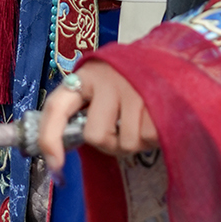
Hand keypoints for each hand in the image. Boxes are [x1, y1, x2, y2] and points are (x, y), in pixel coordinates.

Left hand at [37, 61, 158, 176]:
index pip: (56, 107)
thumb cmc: (130, 79)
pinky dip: (155, 136)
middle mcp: (106, 79)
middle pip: (96, 136)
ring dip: (137, 140)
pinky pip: (150, 137)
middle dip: (110, 143)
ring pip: (127, 143)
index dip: (49, 139)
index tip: (55, 165)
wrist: (171, 56)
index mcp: (85, 76)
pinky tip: (158, 118)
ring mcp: (133, 87)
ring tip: (144, 119)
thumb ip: (85, 112)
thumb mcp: (102, 87)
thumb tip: (62, 156)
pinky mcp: (158, 97)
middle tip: (122, 130)